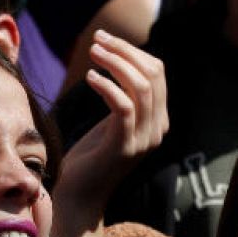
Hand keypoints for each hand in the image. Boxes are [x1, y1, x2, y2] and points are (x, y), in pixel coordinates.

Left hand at [51, 30, 167, 236]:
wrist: (80, 197)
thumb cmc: (89, 158)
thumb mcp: (111, 123)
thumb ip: (121, 98)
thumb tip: (116, 60)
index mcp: (157, 120)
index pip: (158, 73)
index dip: (133, 51)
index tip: (106, 39)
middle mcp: (157, 128)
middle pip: (153, 75)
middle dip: (125, 51)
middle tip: (97, 40)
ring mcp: (143, 139)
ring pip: (141, 87)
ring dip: (115, 63)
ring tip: (92, 52)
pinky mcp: (125, 146)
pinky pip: (123, 106)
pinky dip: (107, 86)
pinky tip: (89, 78)